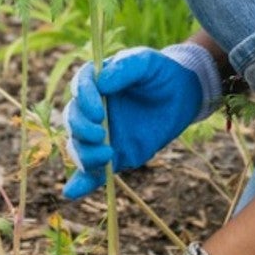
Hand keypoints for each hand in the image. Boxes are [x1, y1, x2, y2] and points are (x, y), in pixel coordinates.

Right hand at [63, 42, 220, 199]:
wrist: (182, 94)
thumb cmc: (159, 73)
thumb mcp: (146, 62)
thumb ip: (125, 67)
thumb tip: (101, 83)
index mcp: (95, 82)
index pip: (78, 88)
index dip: (84, 100)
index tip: (99, 111)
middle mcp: (92, 109)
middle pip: (73, 120)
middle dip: (82, 130)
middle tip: (103, 134)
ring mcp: (101, 134)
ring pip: (78, 146)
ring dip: (84, 154)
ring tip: (108, 155)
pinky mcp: (113, 154)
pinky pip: (91, 171)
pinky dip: (81, 182)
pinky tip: (72, 192)